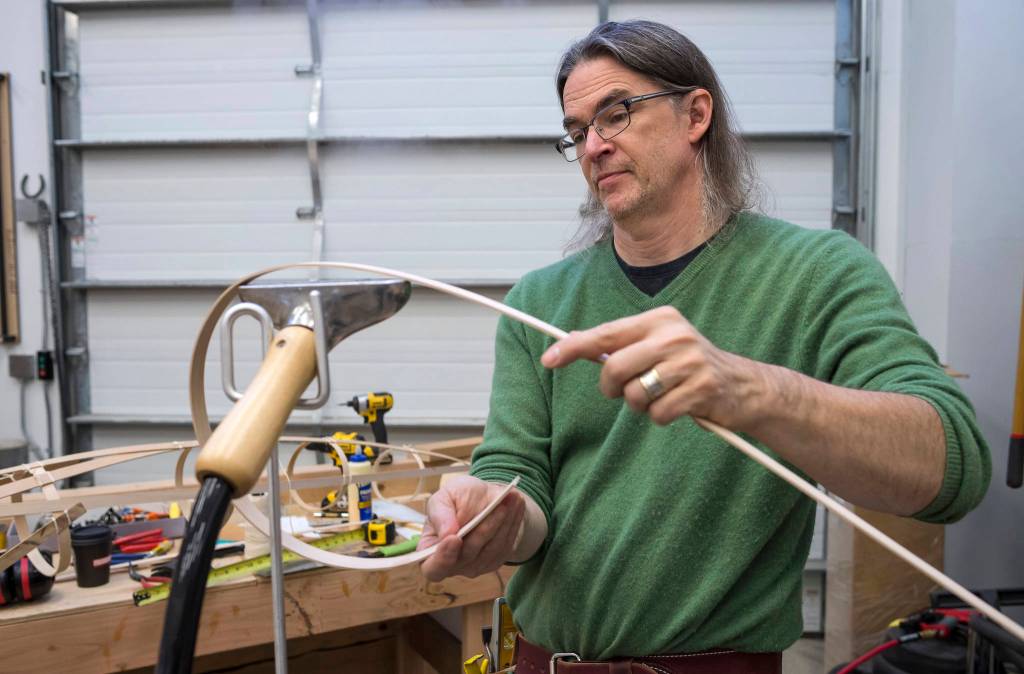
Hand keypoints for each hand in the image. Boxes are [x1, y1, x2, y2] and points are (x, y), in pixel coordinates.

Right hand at [418, 475, 524, 581]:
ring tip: (513, 499)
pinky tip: (517, 506)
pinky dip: (512, 525)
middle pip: (467, 556)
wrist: (481, 498)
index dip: (442, 558)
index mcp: (430, 551)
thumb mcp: (443, 497)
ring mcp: (474, 567)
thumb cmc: (456, 498)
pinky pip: (505, 547)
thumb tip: (447, 534)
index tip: (455, 538)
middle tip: (499, 506)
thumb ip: (440, 515)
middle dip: (484, 530)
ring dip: (503, 524)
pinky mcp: (494, 562)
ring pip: (490, 551)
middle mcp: (452, 565)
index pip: (433, 568)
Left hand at [540, 306, 762, 428]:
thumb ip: (621, 346)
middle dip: (612, 388)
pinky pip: (658, 413)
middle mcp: (674, 335)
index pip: (606, 334)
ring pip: (635, 394)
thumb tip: (571, 344)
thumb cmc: (688, 367)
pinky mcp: (701, 388)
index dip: (573, 347)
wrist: (743, 386)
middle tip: (627, 390)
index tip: (548, 359)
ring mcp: (690, 361)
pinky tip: (679, 407)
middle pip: (615, 369)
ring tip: (660, 397)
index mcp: (659, 319)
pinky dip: (661, 417)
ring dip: (640, 405)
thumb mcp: (658, 345)